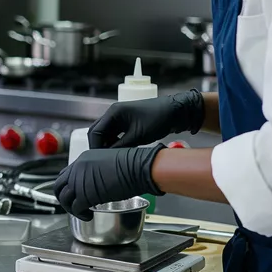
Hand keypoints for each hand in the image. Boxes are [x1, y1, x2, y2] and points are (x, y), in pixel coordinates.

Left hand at [53, 144, 164, 220]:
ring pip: (64, 199)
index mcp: (83, 159)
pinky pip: (75, 208)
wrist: (138, 167)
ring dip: (71, 209)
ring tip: (82, 213)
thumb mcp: (108, 162)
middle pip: (59, 186)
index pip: (66, 174)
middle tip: (73, 206)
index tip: (74, 193)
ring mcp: (79, 181)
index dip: (68, 185)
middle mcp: (77, 169)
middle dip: (63, 198)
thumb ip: (98, 171)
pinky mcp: (85, 195)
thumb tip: (98, 182)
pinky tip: (89, 216)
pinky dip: (80, 215)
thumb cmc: (132, 164)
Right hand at [86, 90, 204, 149]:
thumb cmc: (157, 120)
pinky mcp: (127, 122)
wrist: (176, 111)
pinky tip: (119, 151)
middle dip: (99, 146)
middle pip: (98, 132)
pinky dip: (114, 143)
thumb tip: (107, 158)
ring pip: (106, 133)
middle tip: (102, 160)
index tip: (99, 160)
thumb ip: (120, 147)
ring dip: (107, 145)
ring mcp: (120, 117)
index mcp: (113, 113)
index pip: (96, 132)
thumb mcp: (138, 136)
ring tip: (111, 158)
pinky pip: (115, 133)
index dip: (95, 147)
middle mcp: (113, 114)